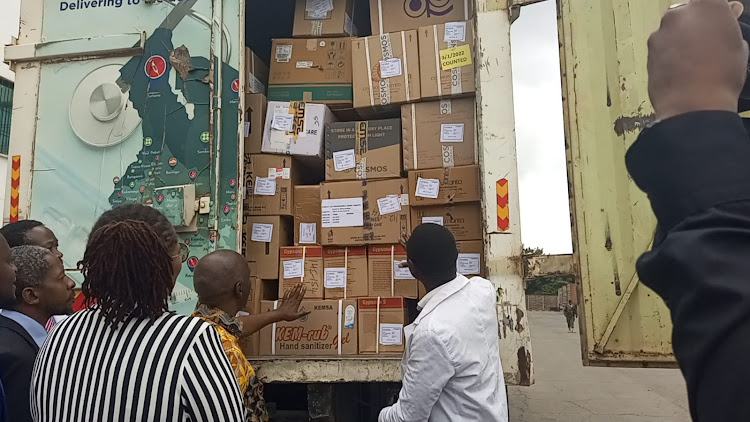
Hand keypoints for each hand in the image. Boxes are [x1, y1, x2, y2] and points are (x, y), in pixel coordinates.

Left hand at [277, 283, 309, 320]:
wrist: (279, 315)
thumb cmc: (287, 316)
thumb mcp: (296, 316)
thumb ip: (303, 313)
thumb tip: (309, 311)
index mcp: (296, 304)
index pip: (300, 296)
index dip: (303, 291)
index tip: (304, 287)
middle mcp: (292, 300)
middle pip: (296, 293)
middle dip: (299, 287)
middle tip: (301, 283)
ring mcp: (288, 300)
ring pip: (292, 293)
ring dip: (294, 288)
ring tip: (296, 284)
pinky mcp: (284, 300)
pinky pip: (286, 295)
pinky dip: (287, 291)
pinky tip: (288, 288)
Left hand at [648, 0, 747, 119]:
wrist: (692, 105)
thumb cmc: (722, 74)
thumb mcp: (738, 45)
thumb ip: (728, 25)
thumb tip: (728, 15)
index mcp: (707, 5)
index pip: (709, 1)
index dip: (716, 12)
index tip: (720, 22)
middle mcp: (679, 13)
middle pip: (688, 12)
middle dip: (695, 24)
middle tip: (707, 43)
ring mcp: (660, 32)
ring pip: (673, 30)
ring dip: (680, 39)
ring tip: (693, 61)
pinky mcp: (648, 51)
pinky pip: (662, 46)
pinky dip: (669, 53)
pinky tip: (680, 69)